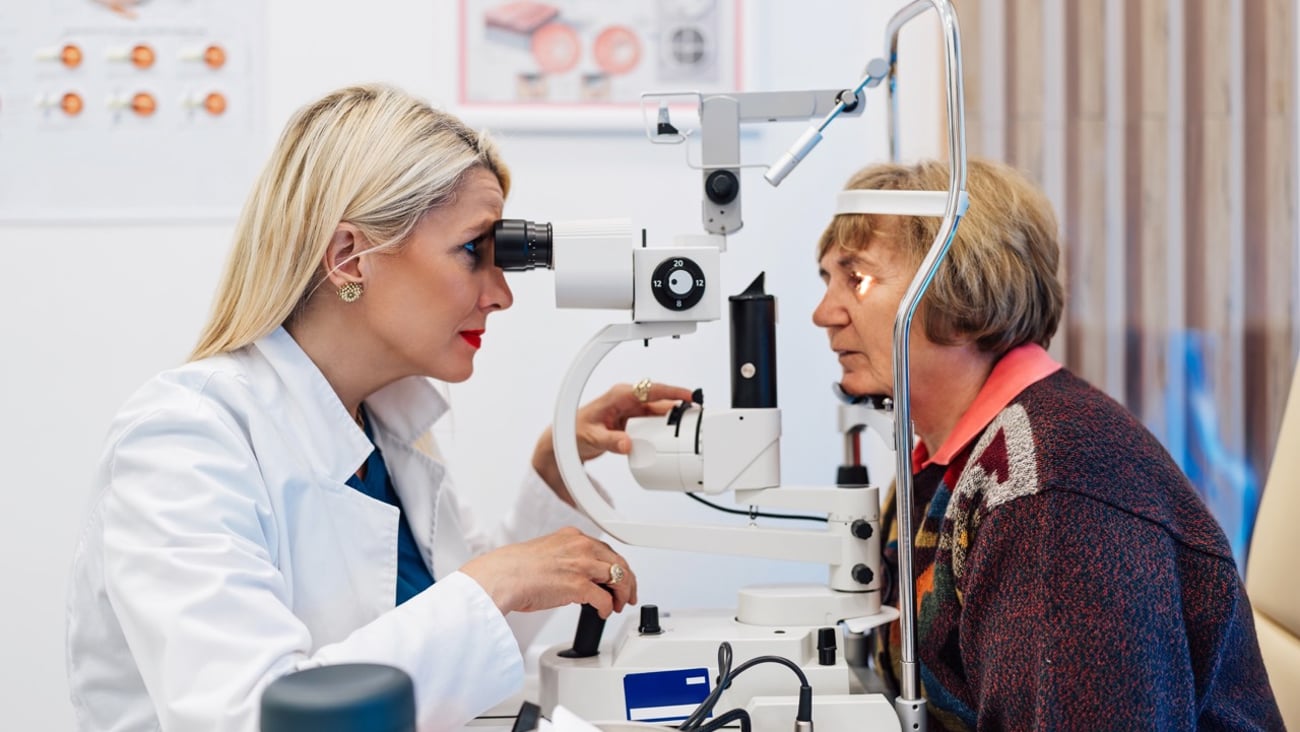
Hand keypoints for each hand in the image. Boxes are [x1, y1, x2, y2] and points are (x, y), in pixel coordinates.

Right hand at [460, 527, 636, 617]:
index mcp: (572, 536)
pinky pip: (604, 598)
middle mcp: (581, 547)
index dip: (616, 566)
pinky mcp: (579, 585)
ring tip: (617, 606)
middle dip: (627, 581)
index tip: (618, 577)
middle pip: (618, 562)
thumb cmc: (515, 569)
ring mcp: (581, 565)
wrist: (502, 577)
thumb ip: (565, 558)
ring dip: (621, 595)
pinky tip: (602, 613)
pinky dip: (607, 608)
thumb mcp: (546, 552)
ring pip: (618, 578)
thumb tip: (575, 575)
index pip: (606, 550)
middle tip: (626, 595)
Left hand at [532, 381, 694, 504]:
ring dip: (672, 419)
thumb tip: (627, 444)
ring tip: (688, 428)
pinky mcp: (631, 421)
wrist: (564, 441)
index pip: (651, 389)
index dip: (672, 391)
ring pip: (658, 412)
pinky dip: (663, 429)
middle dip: (678, 407)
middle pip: (659, 401)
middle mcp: (626, 400)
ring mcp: (630, 411)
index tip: (688, 396)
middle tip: (695, 417)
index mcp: (618, 395)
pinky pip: (652, 423)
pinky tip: (672, 436)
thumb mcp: (592, 437)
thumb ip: (611, 441)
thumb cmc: (573, 431)